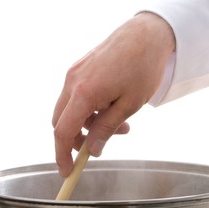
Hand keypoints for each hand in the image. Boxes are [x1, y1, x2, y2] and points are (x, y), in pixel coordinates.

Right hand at [52, 12, 174, 176]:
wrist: (146, 35)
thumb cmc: (142, 68)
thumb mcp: (129, 105)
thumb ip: (107, 129)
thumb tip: (93, 151)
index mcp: (84, 93)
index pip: (63, 132)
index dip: (62, 155)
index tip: (67, 171)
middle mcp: (73, 82)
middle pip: (62, 122)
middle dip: (79, 139)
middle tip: (102, 145)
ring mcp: (75, 73)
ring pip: (72, 110)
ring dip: (90, 123)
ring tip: (122, 125)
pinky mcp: (81, 68)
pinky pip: (77, 96)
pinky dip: (91, 109)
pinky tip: (113, 109)